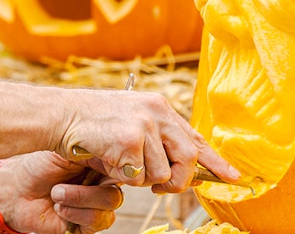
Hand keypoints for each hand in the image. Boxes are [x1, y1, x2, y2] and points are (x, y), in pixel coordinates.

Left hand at [0, 152, 123, 233]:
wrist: (16, 190)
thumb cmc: (38, 165)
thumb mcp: (66, 149)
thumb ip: (95, 150)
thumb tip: (119, 150)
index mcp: (102, 162)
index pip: (125, 164)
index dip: (119, 165)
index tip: (101, 162)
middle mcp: (102, 183)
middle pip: (121, 182)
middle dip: (93, 183)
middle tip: (63, 182)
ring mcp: (96, 204)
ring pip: (110, 204)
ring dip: (80, 198)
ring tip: (57, 193)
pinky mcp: (87, 224)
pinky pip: (97, 220)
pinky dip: (75, 212)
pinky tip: (59, 206)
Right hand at [55, 89, 239, 192]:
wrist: (61, 114)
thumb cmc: (92, 124)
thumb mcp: (132, 124)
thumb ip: (157, 140)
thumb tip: (181, 169)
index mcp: (160, 107)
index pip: (196, 138)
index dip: (215, 161)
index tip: (234, 177)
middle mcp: (157, 112)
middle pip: (188, 159)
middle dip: (178, 181)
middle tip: (160, 188)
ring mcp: (144, 125)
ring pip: (162, 174)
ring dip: (142, 180)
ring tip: (120, 163)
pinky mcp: (130, 140)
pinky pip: (139, 178)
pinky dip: (125, 179)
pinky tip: (110, 161)